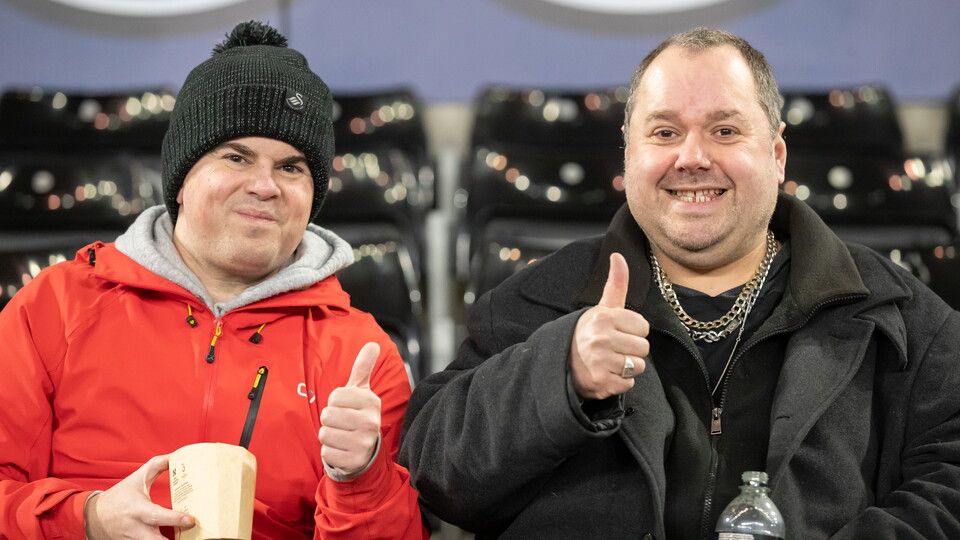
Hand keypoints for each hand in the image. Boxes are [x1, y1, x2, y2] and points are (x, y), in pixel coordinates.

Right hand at [84, 455, 194, 538]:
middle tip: (194, 534)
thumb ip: (157, 465)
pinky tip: (175, 539)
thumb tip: (177, 456)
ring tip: (189, 537)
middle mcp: (137, 529)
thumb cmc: (119, 497)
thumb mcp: (137, 478)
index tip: (191, 520)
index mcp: (138, 510)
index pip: (157, 517)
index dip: (175, 519)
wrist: (93, 517)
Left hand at [319, 342, 381, 475]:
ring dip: (328, 436)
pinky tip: (342, 450)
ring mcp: (364, 443)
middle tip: (342, 424)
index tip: (345, 407)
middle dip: (329, 420)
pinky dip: (330, 452)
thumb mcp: (362, 392)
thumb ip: (363, 368)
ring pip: (324, 434)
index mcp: (371, 402)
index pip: (335, 396)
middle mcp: (370, 422)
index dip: (335, 402)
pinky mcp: (355, 461)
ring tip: (342, 436)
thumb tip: (373, 344)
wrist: (367, 451)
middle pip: (327, 415)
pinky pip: (326, 452)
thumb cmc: (358, 415)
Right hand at [570, 252, 649, 400]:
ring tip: (608, 362)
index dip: (632, 331)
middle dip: (631, 350)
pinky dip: (619, 383)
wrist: (559, 363)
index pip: (643, 327)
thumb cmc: (587, 334)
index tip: (616, 333)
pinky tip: (605, 375)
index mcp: (604, 318)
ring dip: (626, 368)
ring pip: (638, 366)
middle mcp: (602, 338)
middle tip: (612, 349)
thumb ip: (616, 283)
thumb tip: (619, 255)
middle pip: (643, 348)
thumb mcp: (600, 308)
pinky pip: (629, 384)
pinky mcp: (601, 382)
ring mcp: (601, 362)